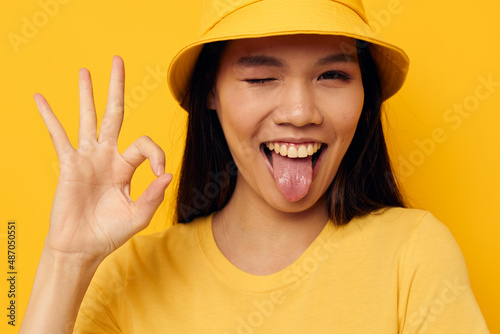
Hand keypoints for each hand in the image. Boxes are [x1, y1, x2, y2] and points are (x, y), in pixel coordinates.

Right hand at [34, 56, 171, 260]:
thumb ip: (153, 195)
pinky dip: (50, 117)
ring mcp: (88, 158)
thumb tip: (169, 174)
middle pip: (115, 114)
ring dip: (86, 94)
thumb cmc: (110, 232)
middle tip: (118, 61)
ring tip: (85, 71)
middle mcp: (108, 156)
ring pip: (88, 119)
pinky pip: (59, 136)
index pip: (144, 144)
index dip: (156, 154)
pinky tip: (40, 98)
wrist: (83, 247)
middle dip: (117, 88)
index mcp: (126, 167)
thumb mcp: (139, 215)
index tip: (160, 172)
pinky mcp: (69, 164)